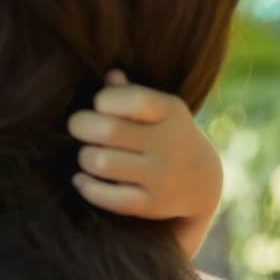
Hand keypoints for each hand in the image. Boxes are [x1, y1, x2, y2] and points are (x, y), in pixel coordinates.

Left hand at [66, 71, 222, 259]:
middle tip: (79, 128)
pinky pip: (109, 198)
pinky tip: (82, 179)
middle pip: (107, 131)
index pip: (130, 99)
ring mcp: (162, 176)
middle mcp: (169, 143)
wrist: (201, 181)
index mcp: (169, 111)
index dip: (104, 100)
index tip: (100, 105)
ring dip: (85, 157)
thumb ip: (129, 92)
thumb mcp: (156, 109)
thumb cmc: (163, 133)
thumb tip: (110, 75)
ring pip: (101, 163)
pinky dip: (87, 187)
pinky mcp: (152, 204)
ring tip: (88, 155)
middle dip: (81, 126)